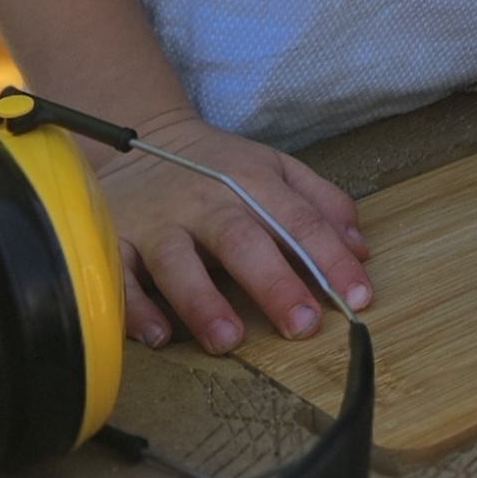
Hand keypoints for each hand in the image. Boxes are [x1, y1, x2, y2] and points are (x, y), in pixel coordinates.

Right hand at [95, 108, 370, 353]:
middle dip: (273, 283)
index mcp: (251, 180)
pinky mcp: (115, 241)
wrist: (145, 138)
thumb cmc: (220, 167)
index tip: (359, 297)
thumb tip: (361, 250)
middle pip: (241, 240)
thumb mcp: (275, 168)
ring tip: (228, 340)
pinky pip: (121, 276)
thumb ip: (321, 203)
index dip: (331, 259)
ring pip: (177, 261)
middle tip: (302, 325)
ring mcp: (158, 221)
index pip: (299, 221)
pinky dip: (134, 307)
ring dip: (202, 301)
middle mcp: (205, 201)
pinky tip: (157, 336)